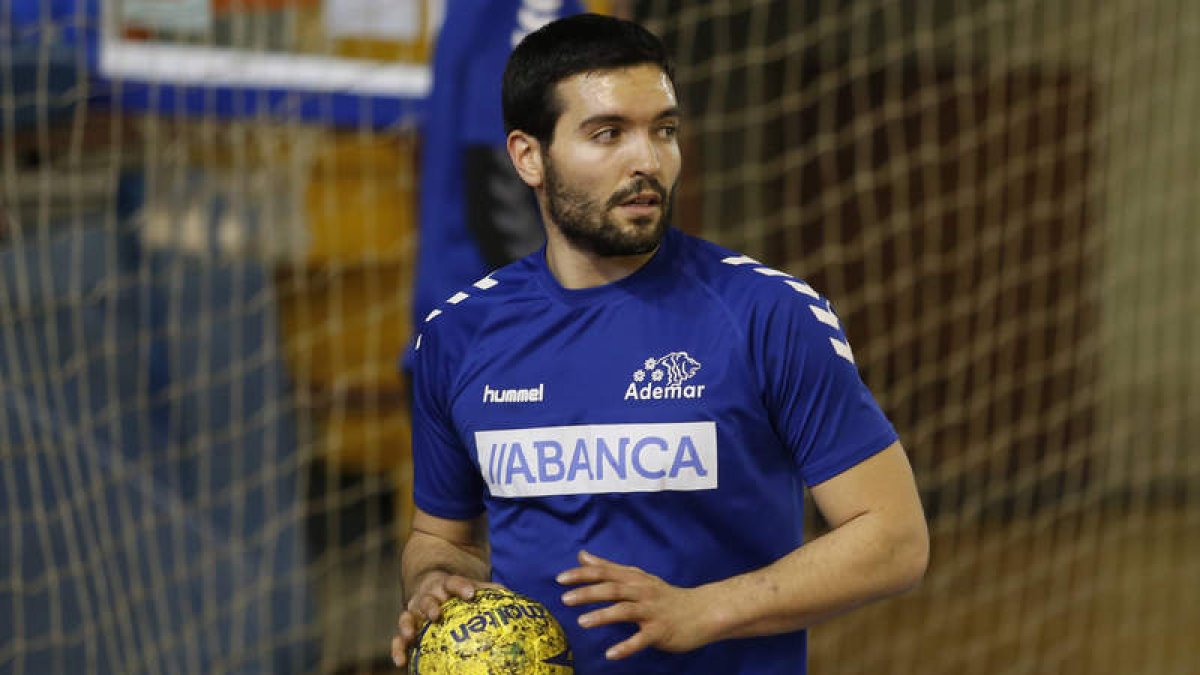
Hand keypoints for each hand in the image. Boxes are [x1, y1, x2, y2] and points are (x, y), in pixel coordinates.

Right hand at [390, 571, 500, 667]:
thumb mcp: (470, 585)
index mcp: (444, 584)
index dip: (461, 587)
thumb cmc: (457, 589)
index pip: (453, 583)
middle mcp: (426, 596)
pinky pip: (399, 638)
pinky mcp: (407, 627)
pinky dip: (398, 648)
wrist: (430, 581)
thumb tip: (511, 596)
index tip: (470, 593)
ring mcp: (414, 611)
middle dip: (431, 606)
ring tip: (411, 636)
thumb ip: (488, 590)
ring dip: (408, 626)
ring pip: (407, 617)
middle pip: (427, 599)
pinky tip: (401, 663)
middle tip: (437, 614)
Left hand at [557, 550, 713, 659]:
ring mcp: (652, 612)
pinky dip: (626, 646)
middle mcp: (642, 592)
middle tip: (565, 598)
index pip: (605, 572)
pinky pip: (641, 640)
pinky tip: (611, 654)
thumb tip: (582, 555)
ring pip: (625, 611)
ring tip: (582, 622)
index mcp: (634, 579)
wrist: (702, 612)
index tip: (561, 578)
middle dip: (588, 592)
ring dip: (603, 616)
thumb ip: (608, 568)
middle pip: (613, 589)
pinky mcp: (660, 631)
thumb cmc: (664, 596)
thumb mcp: (637, 578)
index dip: (583, 574)